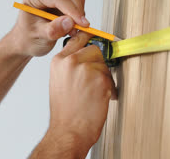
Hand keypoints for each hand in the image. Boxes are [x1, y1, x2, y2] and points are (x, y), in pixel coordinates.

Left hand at [10, 0, 88, 56]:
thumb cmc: (29, 37)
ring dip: (78, 14)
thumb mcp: (39, 37)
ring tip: (70, 30)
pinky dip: (78, 14)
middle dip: (77, 12)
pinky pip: (77, 1)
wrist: (26, 39)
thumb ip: (52, 30)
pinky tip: (69, 25)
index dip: (72, 10)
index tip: (83, 24)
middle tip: (79, 30)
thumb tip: (69, 22)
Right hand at [46, 32, 116, 154]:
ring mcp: (86, 69)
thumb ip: (70, 65)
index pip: (77, 39)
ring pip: (104, 64)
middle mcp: (71, 61)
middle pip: (94, 50)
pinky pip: (111, 78)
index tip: (94, 41)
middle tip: (94, 79)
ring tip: (94, 93)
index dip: (88, 40)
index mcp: (59, 61)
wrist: (68, 129)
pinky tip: (99, 98)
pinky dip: (110, 88)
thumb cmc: (64, 110)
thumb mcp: (59, 81)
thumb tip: (87, 56)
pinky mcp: (100, 78)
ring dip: (104, 77)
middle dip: (98, 63)